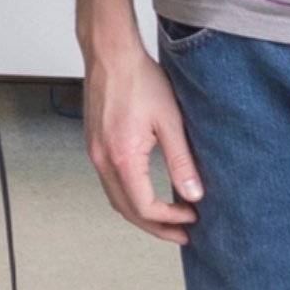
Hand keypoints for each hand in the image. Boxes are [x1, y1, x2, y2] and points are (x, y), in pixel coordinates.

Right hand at [75, 34, 202, 242]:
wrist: (110, 54)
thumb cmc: (139, 79)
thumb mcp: (171, 121)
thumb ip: (182, 161)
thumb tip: (194, 194)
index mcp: (122, 157)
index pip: (144, 207)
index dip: (170, 219)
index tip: (192, 218)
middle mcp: (103, 160)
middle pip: (126, 211)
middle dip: (155, 227)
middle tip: (181, 235)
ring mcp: (95, 154)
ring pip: (116, 199)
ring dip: (140, 214)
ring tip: (166, 220)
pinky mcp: (95, 145)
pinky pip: (110, 183)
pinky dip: (129, 196)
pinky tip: (146, 193)